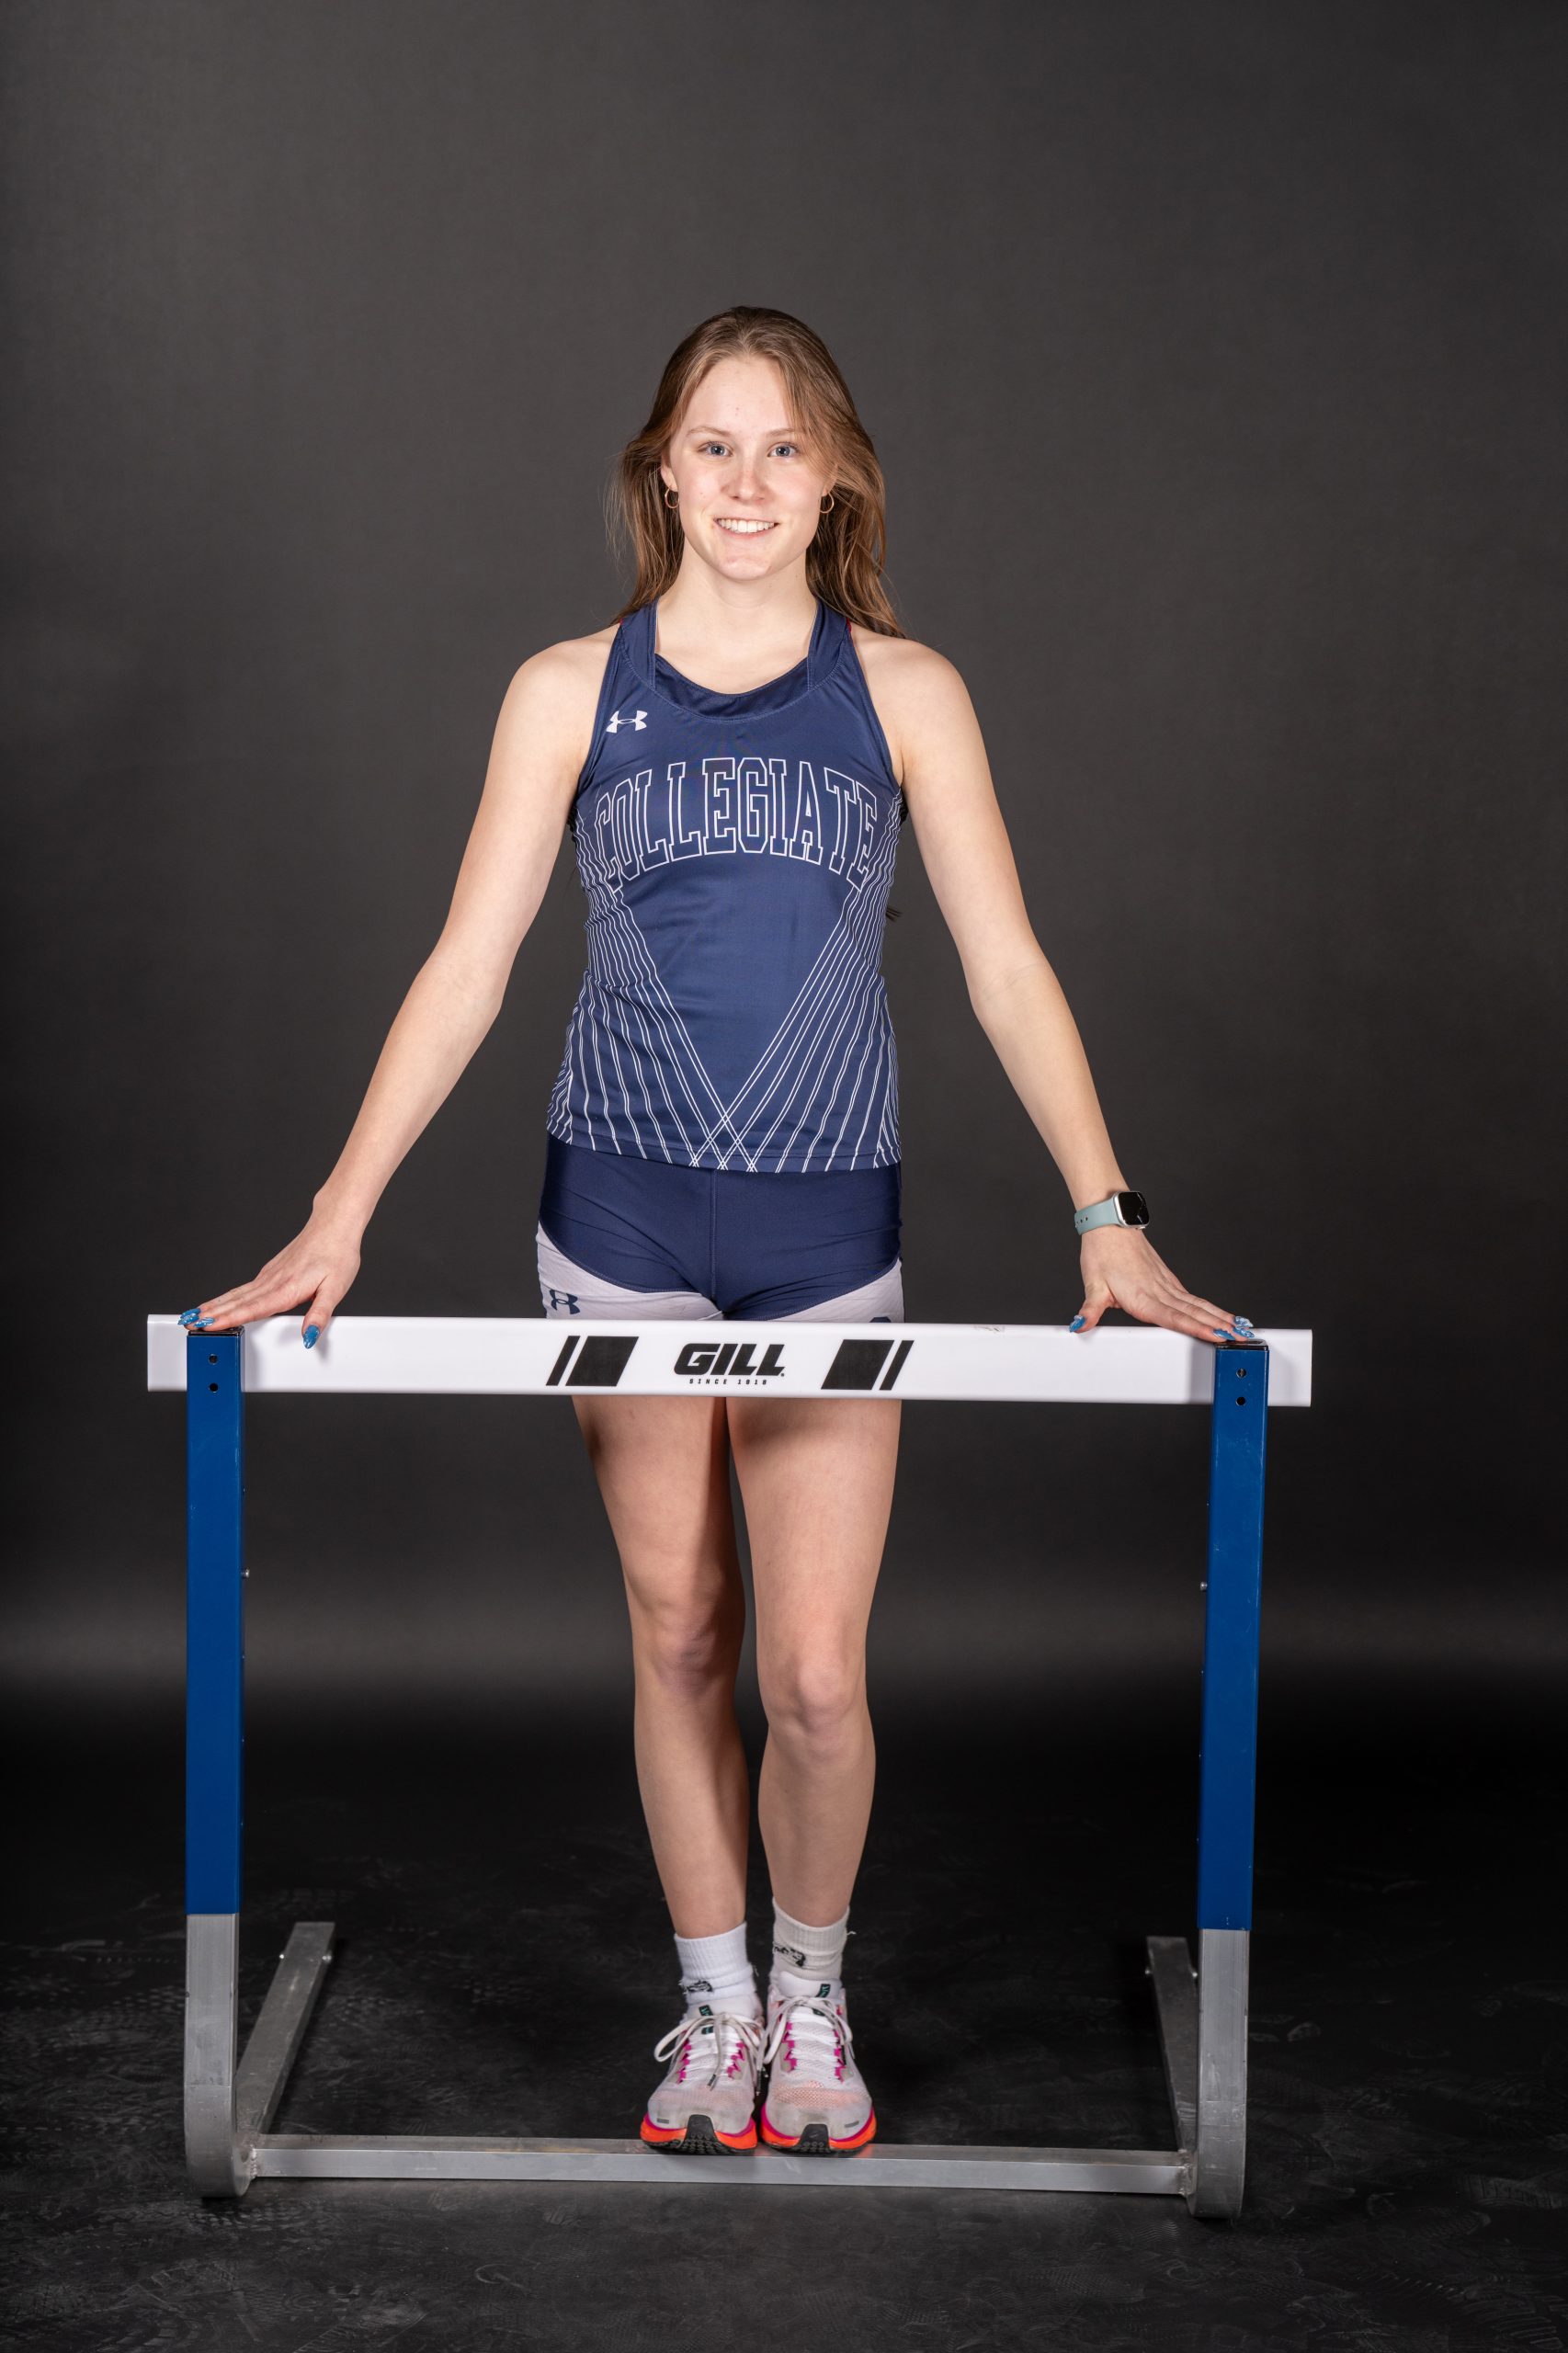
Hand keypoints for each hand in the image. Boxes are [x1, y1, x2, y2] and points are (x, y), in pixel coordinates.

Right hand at [178, 1208, 363, 1347]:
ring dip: (214, 1305)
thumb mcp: (336, 1289)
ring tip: (194, 1316)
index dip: (230, 1319)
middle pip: (237, 1301)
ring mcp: (270, 1275)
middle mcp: (274, 1281)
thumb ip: (320, 1314)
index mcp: (288, 1288)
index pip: (253, 1308)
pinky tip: (219, 1303)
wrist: (334, 1226)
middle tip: (189, 1324)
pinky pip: (244, 1288)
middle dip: (212, 1314)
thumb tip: (309, 1336)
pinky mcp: (271, 1271)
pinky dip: (227, 1297)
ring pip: (237, 1293)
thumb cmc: (337, 1254)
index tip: (209, 1326)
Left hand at [1070, 1226, 1250, 1342]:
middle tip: (1242, 1338)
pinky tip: (1220, 1316)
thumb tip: (1079, 1325)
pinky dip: (1209, 1308)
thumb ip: (1089, 1310)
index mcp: (1141, 1296)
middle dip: (1219, 1326)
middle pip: (1194, 1312)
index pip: (1174, 1317)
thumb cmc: (1101, 1252)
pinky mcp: (1167, 1280)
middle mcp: (1158, 1291)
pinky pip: (1192, 1297)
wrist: (1109, 1225)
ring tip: (1240, 1329)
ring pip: (1197, 1304)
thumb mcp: (1092, 1284)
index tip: (1217, 1335)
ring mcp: (1166, 1284)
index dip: (1197, 1328)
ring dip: (1220, 1317)